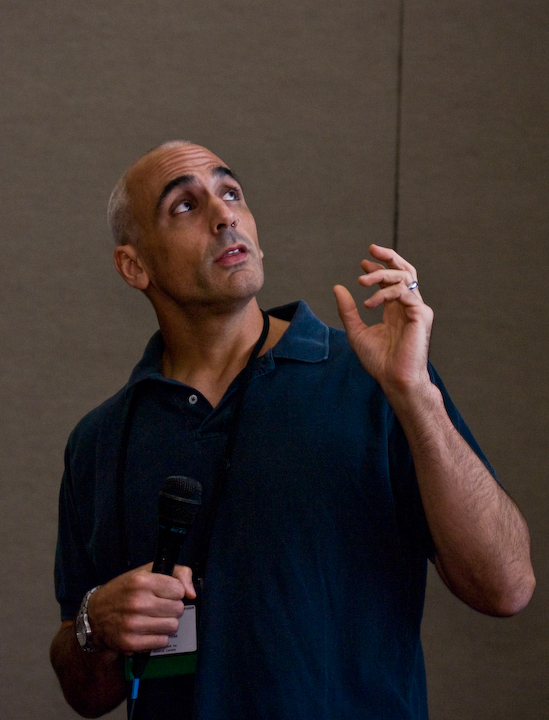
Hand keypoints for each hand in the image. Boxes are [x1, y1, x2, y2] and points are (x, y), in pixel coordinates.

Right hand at [87, 564, 195, 653]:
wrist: (95, 614)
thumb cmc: (125, 589)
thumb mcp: (147, 571)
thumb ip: (177, 573)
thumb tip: (192, 593)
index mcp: (141, 581)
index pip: (179, 590)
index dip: (174, 591)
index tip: (164, 592)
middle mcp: (137, 602)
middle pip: (178, 609)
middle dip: (171, 607)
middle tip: (158, 606)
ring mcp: (133, 624)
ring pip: (173, 626)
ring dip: (166, 623)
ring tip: (154, 618)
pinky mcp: (131, 642)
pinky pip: (162, 642)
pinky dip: (158, 637)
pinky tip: (148, 630)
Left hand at [333, 244, 433, 395]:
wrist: (394, 380)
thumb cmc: (379, 362)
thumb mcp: (356, 331)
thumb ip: (348, 310)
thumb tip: (337, 287)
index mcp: (396, 309)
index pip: (392, 280)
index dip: (378, 268)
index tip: (362, 263)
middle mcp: (408, 306)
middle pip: (405, 271)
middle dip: (389, 257)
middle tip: (371, 249)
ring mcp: (417, 309)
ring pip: (404, 277)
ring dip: (381, 275)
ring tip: (361, 281)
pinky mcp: (421, 315)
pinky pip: (404, 293)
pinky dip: (385, 293)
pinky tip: (369, 304)